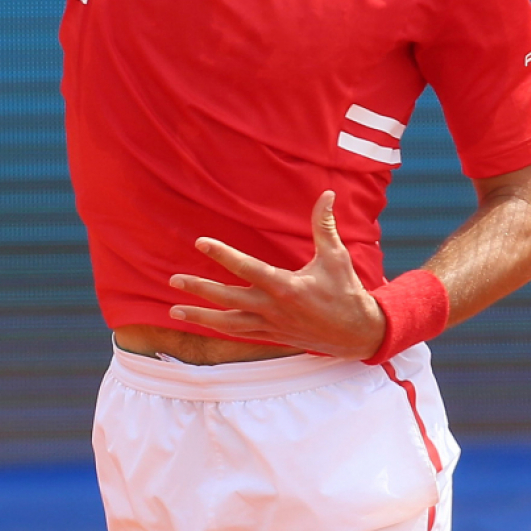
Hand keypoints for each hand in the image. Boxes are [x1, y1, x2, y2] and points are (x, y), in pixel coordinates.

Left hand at [168, 191, 386, 358]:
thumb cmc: (346, 291)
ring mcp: (271, 325)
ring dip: (201, 316)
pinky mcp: (272, 336)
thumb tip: (327, 194)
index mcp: (286, 286)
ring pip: (228, 323)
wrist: (355, 333)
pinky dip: (219, 327)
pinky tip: (204, 321)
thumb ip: (325, 225)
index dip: (222, 254)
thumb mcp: (336, 256)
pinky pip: (239, 333)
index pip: (247, 268)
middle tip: (174, 279)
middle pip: (228, 299)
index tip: (201, 242)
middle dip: (199, 289)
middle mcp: (273, 308)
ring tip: (175, 310)